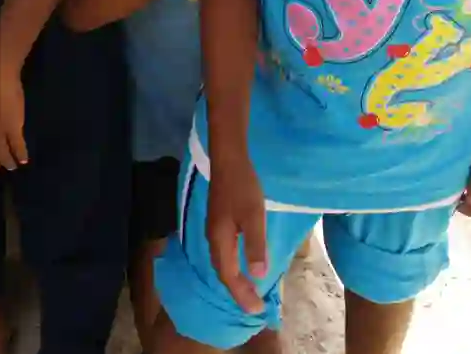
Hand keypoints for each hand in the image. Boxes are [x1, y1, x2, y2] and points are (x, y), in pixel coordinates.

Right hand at [207, 158, 269, 313]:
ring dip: (233, 279)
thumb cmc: (243, 187)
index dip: (241, 294)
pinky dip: (231, 265)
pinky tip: (240, 263)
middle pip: (222, 271)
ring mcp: (213, 228)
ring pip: (220, 262)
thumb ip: (255, 246)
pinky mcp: (217, 221)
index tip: (256, 309)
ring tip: (248, 289)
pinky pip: (222, 252)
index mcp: (220, 239)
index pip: (229, 275)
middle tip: (253, 305)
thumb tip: (258, 275)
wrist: (228, 159)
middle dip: (236, 290)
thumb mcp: (254, 216)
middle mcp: (212, 237)